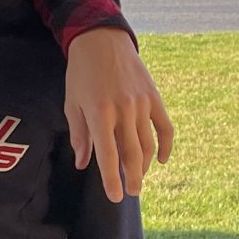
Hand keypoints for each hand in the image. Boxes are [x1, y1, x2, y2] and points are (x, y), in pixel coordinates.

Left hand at [64, 29, 175, 202]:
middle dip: (132, 178)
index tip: (114, 197)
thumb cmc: (81, 74)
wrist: (102, 41)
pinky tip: (160, 160)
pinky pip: (165, 127)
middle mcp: (123, 110)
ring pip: (148, 144)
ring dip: (145, 165)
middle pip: (132, 154)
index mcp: (99, 113)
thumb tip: (83, 164)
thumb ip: (80, 135)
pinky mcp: (154, 97)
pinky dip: (165, 145)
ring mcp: (142, 104)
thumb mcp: (72, 103)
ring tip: (139, 179)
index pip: (108, 155)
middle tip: (131, 193)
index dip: (111, 179)